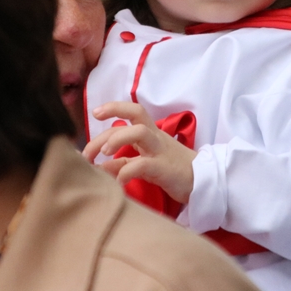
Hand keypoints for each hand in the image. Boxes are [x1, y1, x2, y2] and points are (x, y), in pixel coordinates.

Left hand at [83, 101, 197, 203]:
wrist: (203, 182)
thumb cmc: (172, 170)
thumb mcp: (144, 163)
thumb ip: (122, 162)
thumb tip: (98, 166)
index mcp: (150, 133)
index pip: (132, 111)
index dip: (113, 108)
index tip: (95, 112)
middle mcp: (155, 137)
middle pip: (134, 116)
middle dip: (106, 131)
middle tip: (87, 152)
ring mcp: (160, 151)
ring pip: (139, 132)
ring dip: (117, 140)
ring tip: (103, 155)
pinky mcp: (164, 168)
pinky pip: (142, 165)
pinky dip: (126, 172)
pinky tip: (118, 182)